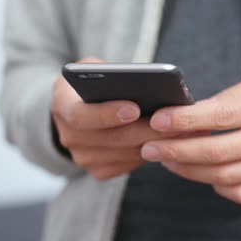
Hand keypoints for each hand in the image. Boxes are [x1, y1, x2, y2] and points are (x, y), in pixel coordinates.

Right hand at [51, 57, 168, 179]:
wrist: (77, 112)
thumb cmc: (91, 85)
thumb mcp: (92, 69)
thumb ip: (108, 72)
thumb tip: (140, 81)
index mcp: (61, 107)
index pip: (81, 116)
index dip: (107, 114)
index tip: (135, 108)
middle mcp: (69, 137)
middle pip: (112, 139)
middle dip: (145, 130)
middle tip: (173, 122)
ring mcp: (83, 158)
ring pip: (125, 154)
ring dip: (154, 143)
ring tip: (179, 130)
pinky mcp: (99, 171)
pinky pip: (129, 164)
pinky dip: (150, 153)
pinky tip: (170, 140)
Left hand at [141, 73, 240, 203]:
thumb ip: (229, 99)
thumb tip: (188, 114)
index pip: (221, 116)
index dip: (185, 120)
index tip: (158, 120)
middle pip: (217, 152)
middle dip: (176, 151)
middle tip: (149, 147)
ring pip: (224, 177)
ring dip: (189, 170)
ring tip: (168, 159)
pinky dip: (216, 186)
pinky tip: (202, 172)